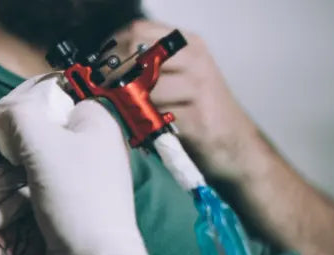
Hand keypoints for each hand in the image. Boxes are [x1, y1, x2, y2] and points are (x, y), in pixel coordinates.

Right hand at [0, 76, 181, 254]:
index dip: (21, 113)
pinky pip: (34, 193)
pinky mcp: (67, 202)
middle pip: (33, 140)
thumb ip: (19, 116)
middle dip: (2, 164)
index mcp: (91, 122)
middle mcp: (87, 145)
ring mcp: (78, 176)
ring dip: (2, 188)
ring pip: (28, 170)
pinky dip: (13, 204)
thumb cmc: (73, 196)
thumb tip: (5, 105)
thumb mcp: (42, 147)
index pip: (50, 102)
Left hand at [109, 20, 259, 180]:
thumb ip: (149, 66)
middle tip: (102, 92)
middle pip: (137, 52)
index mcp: (187, 44)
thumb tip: (101, 67)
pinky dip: (140, 122)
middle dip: (113, 74)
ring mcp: (198, 87)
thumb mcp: (178, 78)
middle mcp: (195, 59)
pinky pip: (154, 115)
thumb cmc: (198, 111)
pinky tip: (139, 128)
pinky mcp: (197, 117)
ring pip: (143, 86)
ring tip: (121, 113)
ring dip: (125, 102)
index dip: (110, 49)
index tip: (98, 70)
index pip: (137, 30)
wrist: (236, 145)